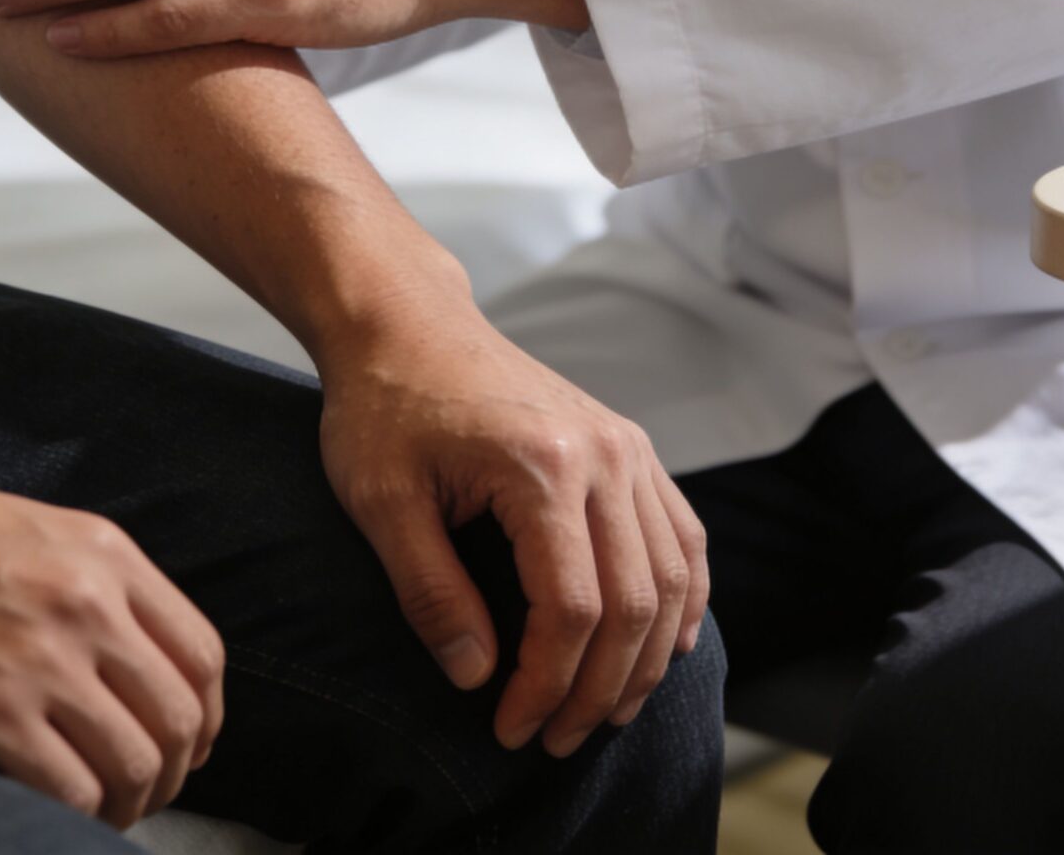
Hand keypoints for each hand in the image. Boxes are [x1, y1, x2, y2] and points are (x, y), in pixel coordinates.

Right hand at [0, 462, 224, 828]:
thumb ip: (88, 581)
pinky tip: (59, 816)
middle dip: (174, 769)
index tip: (188, 744)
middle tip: (147, 791)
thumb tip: (131, 654)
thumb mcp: (25, 530)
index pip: (201, 653)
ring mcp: (41, 661)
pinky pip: (70, 791)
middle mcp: (88, 604)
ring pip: (134, 762)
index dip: (204, 715)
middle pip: (179, 716)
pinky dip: (77, 816)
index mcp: (105, 554)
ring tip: (105, 812)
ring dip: (130, 801)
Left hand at [315, 307, 706, 757]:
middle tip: (557, 741)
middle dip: (601, 689)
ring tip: (606, 712)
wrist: (408, 323)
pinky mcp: (631, 446)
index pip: (571, 607)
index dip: (547, 684)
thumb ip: (431, 594)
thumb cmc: (385, 406)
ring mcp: (627, 447)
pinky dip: (683, 599)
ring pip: (673, 575)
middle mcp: (604, 454)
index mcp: (543, 466)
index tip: (510, 730)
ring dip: (648, 658)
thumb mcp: (380, 503)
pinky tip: (662, 646)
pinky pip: (682, 535)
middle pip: (635, 602)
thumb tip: (478, 678)